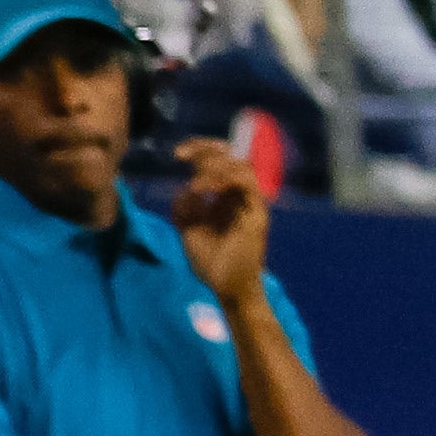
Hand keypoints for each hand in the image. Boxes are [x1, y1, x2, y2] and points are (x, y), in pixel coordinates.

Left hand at [164, 138, 267, 304]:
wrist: (226, 286)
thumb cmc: (211, 261)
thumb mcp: (187, 227)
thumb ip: (185, 206)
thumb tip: (186, 187)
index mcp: (225, 196)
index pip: (219, 161)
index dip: (201, 149)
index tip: (178, 153)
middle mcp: (239, 196)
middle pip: (232, 156)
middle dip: (206, 149)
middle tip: (181, 156)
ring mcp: (250, 204)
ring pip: (242, 166)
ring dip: (215, 166)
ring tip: (195, 182)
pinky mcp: (256, 215)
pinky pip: (248, 185)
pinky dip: (224, 180)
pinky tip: (203, 190)